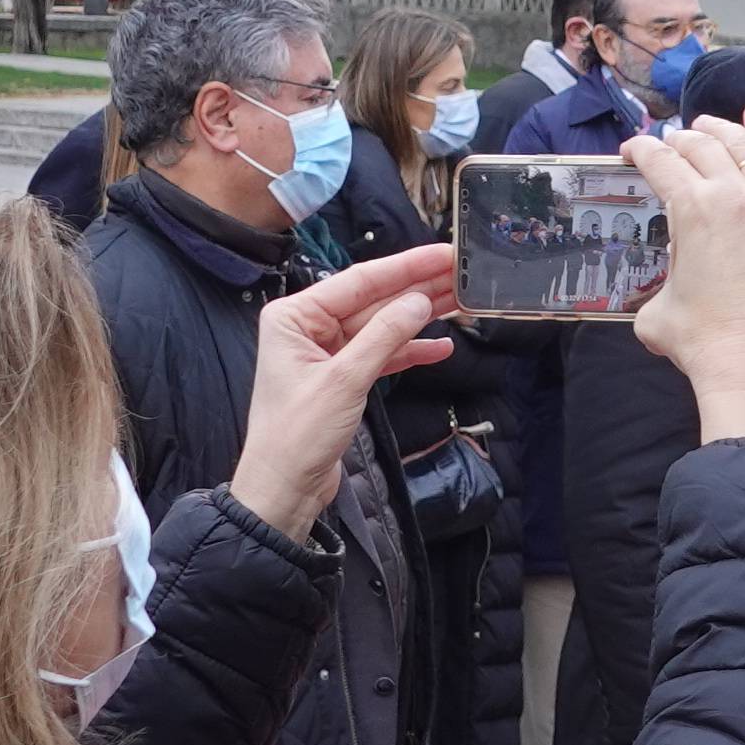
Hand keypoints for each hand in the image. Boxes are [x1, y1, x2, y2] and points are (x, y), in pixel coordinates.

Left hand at [224, 244, 462, 535]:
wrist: (283, 490)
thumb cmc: (297, 435)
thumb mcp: (344, 381)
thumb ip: (384, 337)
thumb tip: (420, 301)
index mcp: (295, 316)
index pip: (359, 281)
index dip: (406, 266)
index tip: (443, 254)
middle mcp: (308, 327)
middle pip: (372, 300)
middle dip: (417, 288)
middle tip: (460, 272)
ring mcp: (325, 353)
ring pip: (380, 326)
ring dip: (418, 317)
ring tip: (460, 302)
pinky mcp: (341, 378)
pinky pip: (380, 354)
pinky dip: (409, 352)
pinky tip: (440, 347)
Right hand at [630, 114, 744, 453]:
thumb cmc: (701, 342)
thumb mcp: (656, 308)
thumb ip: (659, 277)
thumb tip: (670, 280)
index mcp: (694, 209)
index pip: (661, 162)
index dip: (641, 151)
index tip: (632, 152)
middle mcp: (735, 197)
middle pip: (701, 148)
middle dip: (677, 141)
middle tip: (666, 145)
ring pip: (744, 149)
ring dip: (721, 131)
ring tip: (707, 123)